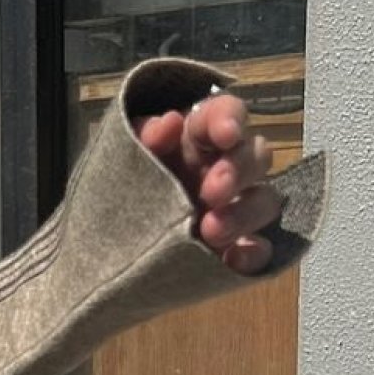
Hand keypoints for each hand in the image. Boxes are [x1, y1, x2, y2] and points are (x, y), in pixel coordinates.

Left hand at [136, 94, 278, 275]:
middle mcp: (225, 169)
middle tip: (211, 192)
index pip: (226, 114)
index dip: (231, 119)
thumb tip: (169, 123)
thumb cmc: (122, 189)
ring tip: (210, 231)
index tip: (225, 135)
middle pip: (257, 155)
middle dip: (239, 170)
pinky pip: (259, 249)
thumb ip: (144, 137)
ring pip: (264, 201)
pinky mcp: (235, 249)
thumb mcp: (124, 158)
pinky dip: (252, 254)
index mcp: (198, 139)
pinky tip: (231, 260)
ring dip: (244, 214)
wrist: (108, 246)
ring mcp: (234, 210)